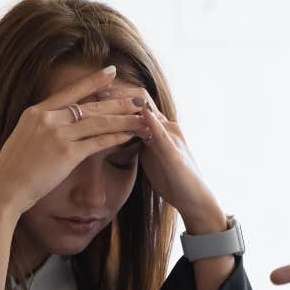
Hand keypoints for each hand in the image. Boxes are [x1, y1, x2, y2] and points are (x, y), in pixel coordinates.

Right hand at [0, 66, 148, 213]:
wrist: (5, 189)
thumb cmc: (11, 170)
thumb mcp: (22, 138)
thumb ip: (38, 128)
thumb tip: (47, 124)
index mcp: (35, 112)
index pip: (70, 92)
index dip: (93, 81)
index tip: (112, 72)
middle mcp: (48, 118)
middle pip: (90, 106)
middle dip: (118, 102)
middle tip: (139, 97)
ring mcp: (58, 135)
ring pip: (99, 122)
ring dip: (123, 119)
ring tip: (142, 116)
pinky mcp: (67, 153)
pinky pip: (97, 142)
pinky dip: (115, 138)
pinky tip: (130, 135)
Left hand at [102, 87, 223, 231]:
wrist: (195, 199)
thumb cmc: (172, 179)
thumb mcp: (151, 156)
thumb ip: (140, 141)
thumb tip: (120, 134)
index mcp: (160, 128)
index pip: (138, 102)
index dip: (117, 95)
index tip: (95, 92)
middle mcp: (167, 127)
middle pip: (142, 100)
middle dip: (118, 93)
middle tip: (95, 90)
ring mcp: (172, 139)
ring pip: (150, 113)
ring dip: (128, 104)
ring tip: (108, 98)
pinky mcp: (175, 155)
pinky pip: (162, 136)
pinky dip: (151, 124)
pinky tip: (141, 116)